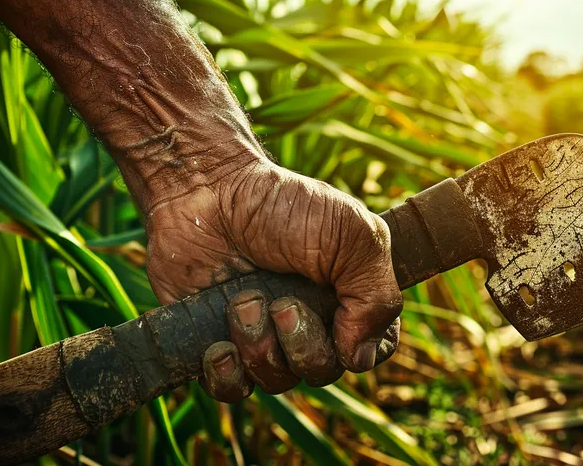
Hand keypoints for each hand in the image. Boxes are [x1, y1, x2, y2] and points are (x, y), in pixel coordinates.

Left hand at [144, 153, 402, 401]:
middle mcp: (310, 320)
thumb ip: (377, 296)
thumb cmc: (283, 205)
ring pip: (276, 380)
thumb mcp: (352, 234)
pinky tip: (219, 345)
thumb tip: (360, 358)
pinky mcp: (220, 342)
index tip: (341, 324)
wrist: (206, 191)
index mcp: (350, 295)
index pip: (373, 349)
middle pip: (322, 371)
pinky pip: (232, 390)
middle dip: (301, 343)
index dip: (359, 350)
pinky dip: (227, 374)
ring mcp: (263, 334)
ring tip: (242, 301)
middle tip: (281, 303)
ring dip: (259, 346)